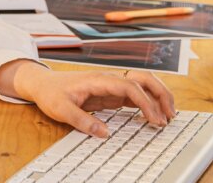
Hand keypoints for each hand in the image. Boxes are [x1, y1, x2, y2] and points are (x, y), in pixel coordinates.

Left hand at [0, 62, 175, 137]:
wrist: (42, 83)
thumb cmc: (50, 92)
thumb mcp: (61, 109)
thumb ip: (82, 120)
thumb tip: (104, 133)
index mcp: (98, 80)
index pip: (129, 86)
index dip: (145, 102)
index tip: (154, 119)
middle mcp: (108, 79)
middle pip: (143, 79)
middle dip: (161, 94)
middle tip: (171, 115)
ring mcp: (111, 85)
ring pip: (142, 85)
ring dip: (157, 97)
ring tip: (169, 115)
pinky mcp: (110, 93)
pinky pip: (134, 95)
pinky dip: (148, 103)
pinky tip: (154, 116)